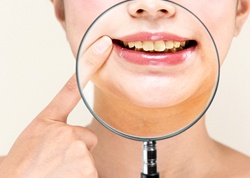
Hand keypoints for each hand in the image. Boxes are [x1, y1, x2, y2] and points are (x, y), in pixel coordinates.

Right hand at [0, 36, 112, 177]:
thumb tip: (76, 110)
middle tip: (55, 159)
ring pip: (89, 156)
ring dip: (77, 165)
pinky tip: (63, 177)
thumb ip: (60, 119)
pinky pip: (93, 172)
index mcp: (53, 122)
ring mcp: (79, 154)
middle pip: (87, 140)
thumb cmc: (25, 161)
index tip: (104, 44)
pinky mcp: (88, 172)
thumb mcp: (39, 131)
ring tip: (56, 170)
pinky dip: (81, 176)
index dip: (91, 62)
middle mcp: (68, 135)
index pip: (73, 87)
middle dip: (76, 149)